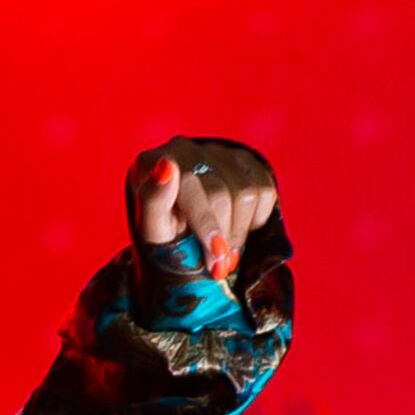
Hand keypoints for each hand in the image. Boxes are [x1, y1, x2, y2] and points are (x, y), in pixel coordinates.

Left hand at [129, 138, 279, 281]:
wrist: (183, 238)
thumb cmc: (163, 237)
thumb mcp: (153, 232)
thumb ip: (153, 202)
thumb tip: (167, 166)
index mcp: (149, 162)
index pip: (188, 183)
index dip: (205, 221)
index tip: (217, 252)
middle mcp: (182, 148)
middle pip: (220, 193)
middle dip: (223, 235)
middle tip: (219, 266)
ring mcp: (215, 151)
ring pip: (246, 193)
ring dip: (240, 231)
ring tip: (225, 250)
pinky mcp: (243, 160)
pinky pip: (265, 190)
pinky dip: (256, 219)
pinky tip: (236, 227)